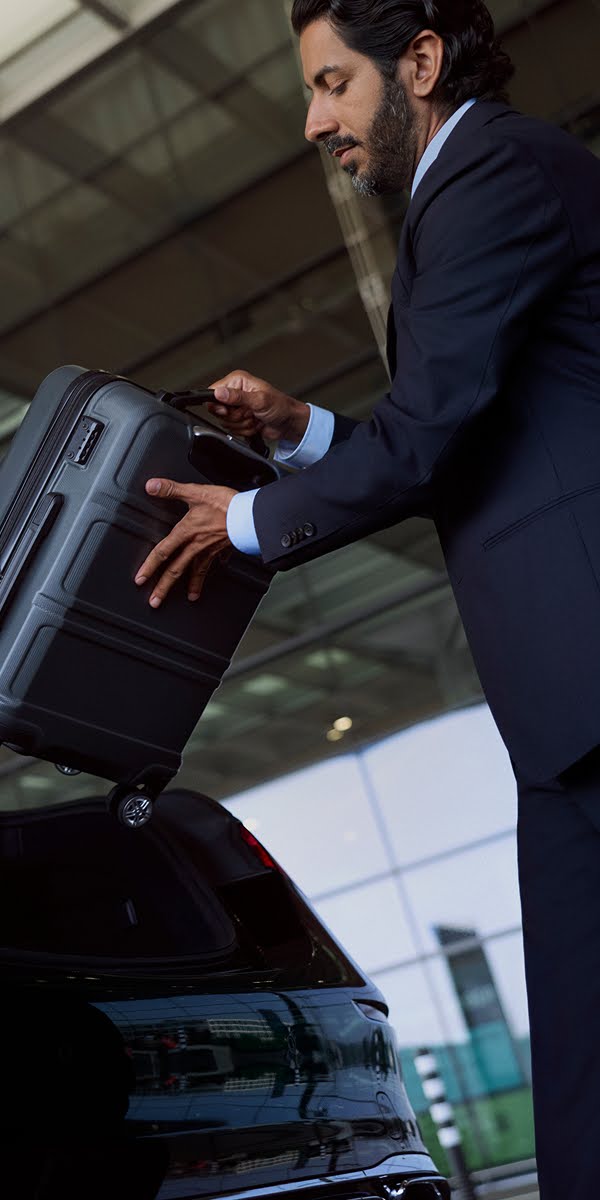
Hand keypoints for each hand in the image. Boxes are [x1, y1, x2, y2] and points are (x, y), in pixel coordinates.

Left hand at [135, 479, 236, 606]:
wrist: (250, 515)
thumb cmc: (226, 505)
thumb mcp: (195, 492)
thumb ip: (171, 489)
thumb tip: (152, 486)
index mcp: (186, 532)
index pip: (162, 553)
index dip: (149, 567)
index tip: (141, 580)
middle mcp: (196, 545)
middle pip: (176, 570)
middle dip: (164, 587)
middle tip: (155, 601)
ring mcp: (211, 550)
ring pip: (197, 571)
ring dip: (192, 585)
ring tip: (190, 597)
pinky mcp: (224, 548)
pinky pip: (217, 561)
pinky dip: (216, 566)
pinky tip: (215, 569)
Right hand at [207, 369, 309, 443]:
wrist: (288, 423)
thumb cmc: (280, 406)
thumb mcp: (259, 400)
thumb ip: (238, 397)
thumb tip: (219, 393)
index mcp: (237, 381)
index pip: (213, 392)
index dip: (218, 405)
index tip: (229, 409)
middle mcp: (235, 393)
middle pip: (218, 410)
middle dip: (236, 416)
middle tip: (250, 412)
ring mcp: (237, 407)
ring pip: (225, 422)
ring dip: (243, 424)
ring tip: (255, 417)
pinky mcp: (239, 420)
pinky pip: (232, 430)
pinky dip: (245, 430)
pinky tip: (255, 424)